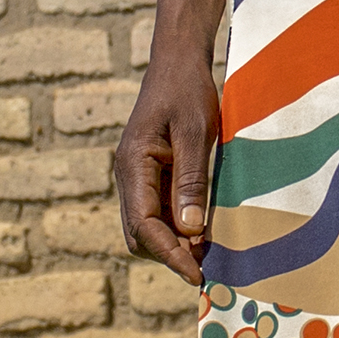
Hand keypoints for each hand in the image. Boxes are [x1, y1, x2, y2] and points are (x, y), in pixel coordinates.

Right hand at [116, 60, 219, 282]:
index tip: (197, 274)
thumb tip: (191, 230)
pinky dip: (178, 227)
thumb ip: (192, 181)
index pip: (143, 226)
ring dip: (175, 244)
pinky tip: (204, 231)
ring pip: (147, 228)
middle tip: (208, 267)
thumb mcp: (197, 133)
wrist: (176, 63)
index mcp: (133, 165)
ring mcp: (136, 177)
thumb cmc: (188, 91)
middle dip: (170, 255)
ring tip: (210, 253)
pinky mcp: (149, 176)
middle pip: (139, 235)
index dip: (169, 254)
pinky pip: (158, 212)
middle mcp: (128, 176)